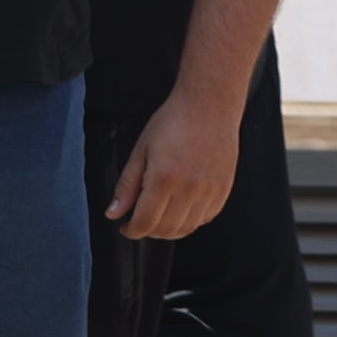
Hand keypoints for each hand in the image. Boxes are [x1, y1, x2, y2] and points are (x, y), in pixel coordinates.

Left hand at [110, 85, 242, 241]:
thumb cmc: (173, 122)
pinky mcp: (223, 189)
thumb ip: (127, 185)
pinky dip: (191, 220)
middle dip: (149, 231)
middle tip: (142, 219)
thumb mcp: (141, 150)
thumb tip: (113, 213)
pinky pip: (205, 218)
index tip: (126, 226)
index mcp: (164, 179)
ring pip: (187, 228)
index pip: (145, 223)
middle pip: (166, 230)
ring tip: (161, 214)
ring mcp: (209, 191)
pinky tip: (182, 206)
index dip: (131, 230)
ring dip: (170, 228)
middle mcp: (189, 189)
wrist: (209, 105)